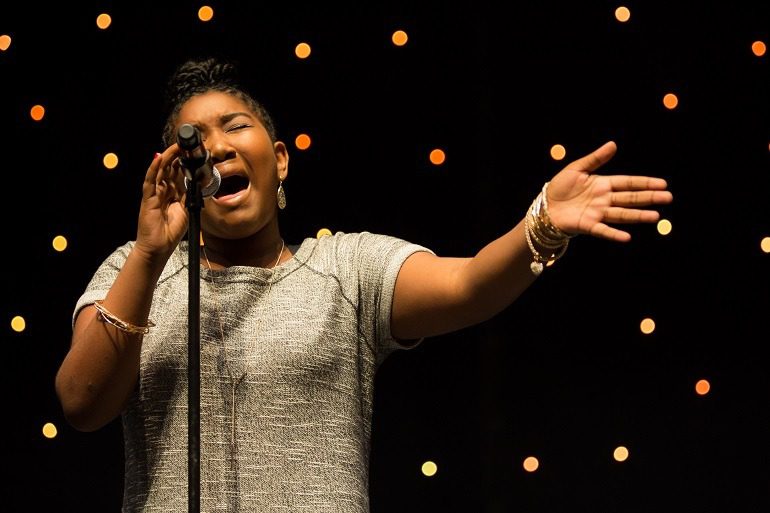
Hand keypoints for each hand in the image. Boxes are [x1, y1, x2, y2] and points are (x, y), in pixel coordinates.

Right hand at [134, 146, 188, 259]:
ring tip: (175, 146)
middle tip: (185, 144)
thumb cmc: (171, 231)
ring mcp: (154, 193)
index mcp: (172, 193)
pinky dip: (153, 169)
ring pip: (160, 171)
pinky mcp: (147, 199)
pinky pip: (150, 181)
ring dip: (167, 158)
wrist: (158, 248)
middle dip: (176, 156)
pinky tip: (158, 158)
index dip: (184, 162)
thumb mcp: (187, 209)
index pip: (178, 173)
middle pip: (169, 169)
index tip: (193, 152)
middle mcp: (162, 191)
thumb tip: (200, 182)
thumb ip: (191, 195)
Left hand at [545, 141, 672, 241]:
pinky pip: (602, 230)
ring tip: (655, 217)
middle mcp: (604, 200)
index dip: (644, 183)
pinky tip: (626, 237)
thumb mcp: (576, 168)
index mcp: (603, 184)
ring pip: (622, 214)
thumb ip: (595, 159)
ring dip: (638, 216)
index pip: (628, 183)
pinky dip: (614, 234)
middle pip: (630, 199)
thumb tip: (613, 144)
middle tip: (668, 198)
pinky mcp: (587, 225)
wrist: (544, 206)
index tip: (662, 184)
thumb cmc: (560, 187)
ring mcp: (597, 213)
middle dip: (648, 198)